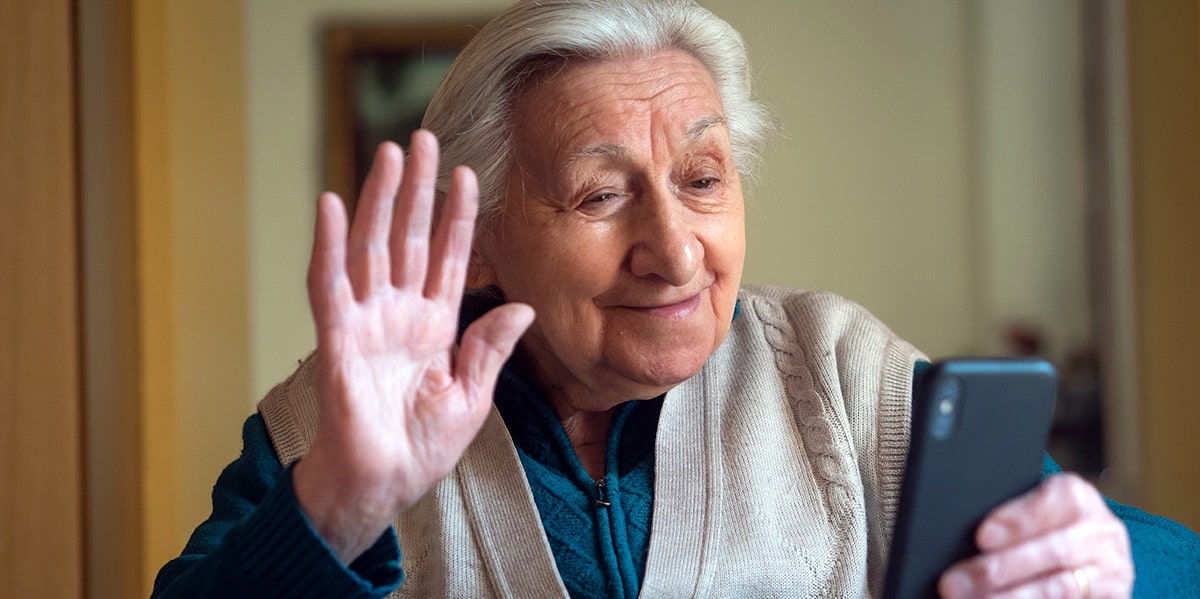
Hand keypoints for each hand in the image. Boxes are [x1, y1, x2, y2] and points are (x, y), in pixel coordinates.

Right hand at [292, 131, 533, 563]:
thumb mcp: (473, 396)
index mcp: (434, 326)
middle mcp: (399, 313)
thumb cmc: (423, 446)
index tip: (468, 176)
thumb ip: (490, 348)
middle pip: (408, 237)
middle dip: (416, 190)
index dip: (456, 218)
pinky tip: (334, 205)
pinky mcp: (337, 338)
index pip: (447, 257)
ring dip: (380, 200)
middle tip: (423, 139)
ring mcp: (367, 321)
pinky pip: (329, 284)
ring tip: (390, 153)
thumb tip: (524, 308)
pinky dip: (330, 245)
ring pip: (373, 247)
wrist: (385, 484)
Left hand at [939, 473, 1133, 597]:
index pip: (1053, 503)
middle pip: (1054, 552)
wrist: (1092, 552)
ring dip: (1010, 598)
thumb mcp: (1033, 510)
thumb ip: (1008, 516)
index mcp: (1079, 498)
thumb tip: (954, 534)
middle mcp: (1101, 533)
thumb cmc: (1042, 527)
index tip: (981, 536)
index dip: (1017, 520)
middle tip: (953, 583)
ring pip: (1059, 590)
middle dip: (1000, 569)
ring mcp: (1110, 572)